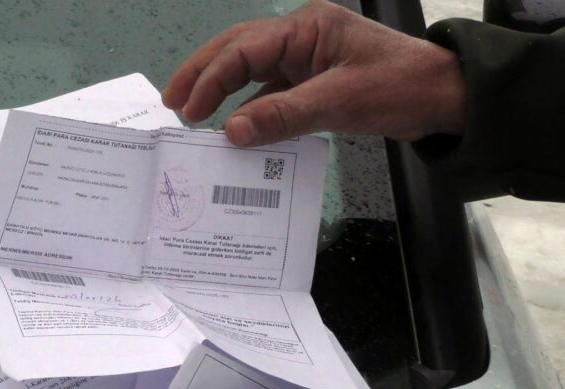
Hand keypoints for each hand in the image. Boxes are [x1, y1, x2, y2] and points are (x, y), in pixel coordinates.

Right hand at [161, 0, 465, 146]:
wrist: (447, 98)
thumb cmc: (403, 87)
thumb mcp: (342, 101)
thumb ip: (285, 115)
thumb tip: (232, 131)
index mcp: (307, 28)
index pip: (244, 49)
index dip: (211, 78)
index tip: (188, 109)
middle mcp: (301, 37)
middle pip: (237, 50)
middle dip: (202, 74)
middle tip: (172, 102)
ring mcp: (306, 59)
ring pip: (249, 70)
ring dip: (220, 90)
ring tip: (190, 112)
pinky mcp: (312, 82)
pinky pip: (269, 93)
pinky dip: (248, 110)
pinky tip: (234, 127)